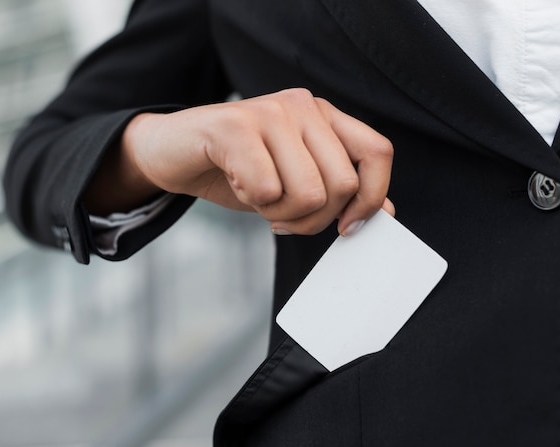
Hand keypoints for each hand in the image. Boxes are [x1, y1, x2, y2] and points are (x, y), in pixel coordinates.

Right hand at [94, 88, 393, 235]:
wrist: (174, 153)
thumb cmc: (239, 170)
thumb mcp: (294, 185)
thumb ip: (339, 194)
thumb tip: (384, 212)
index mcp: (325, 117)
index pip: (377, 153)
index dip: (370, 198)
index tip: (346, 227)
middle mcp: (304, 106)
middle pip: (342, 185)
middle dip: (312, 221)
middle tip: (280, 216)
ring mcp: (270, 111)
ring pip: (308, 193)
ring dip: (279, 214)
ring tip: (256, 196)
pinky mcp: (234, 125)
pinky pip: (266, 189)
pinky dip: (251, 202)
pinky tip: (235, 182)